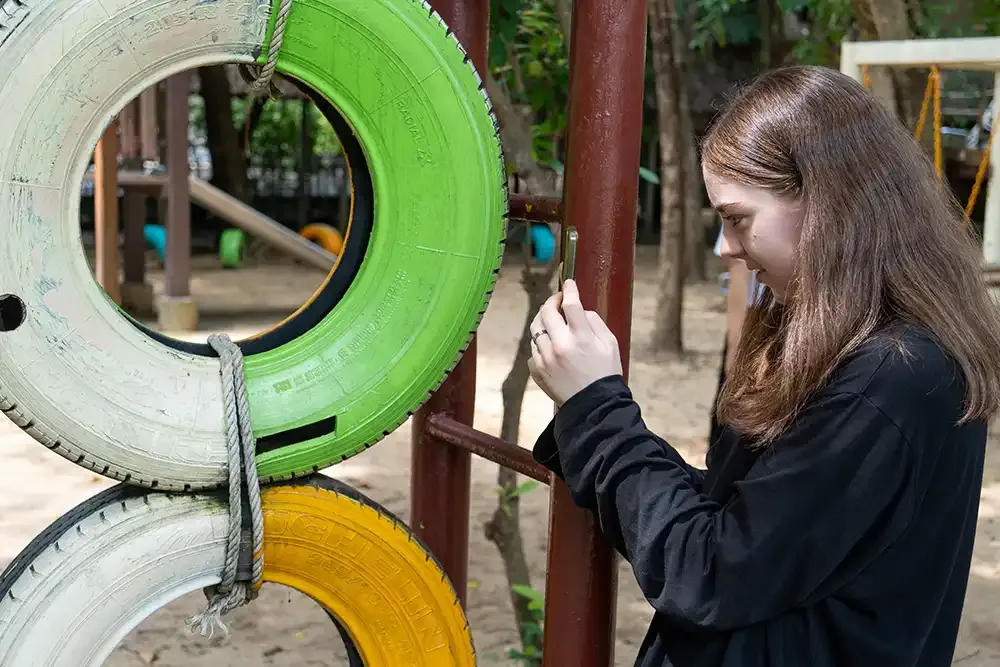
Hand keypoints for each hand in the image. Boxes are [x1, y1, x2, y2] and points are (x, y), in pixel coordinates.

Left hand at [528, 279, 622, 406]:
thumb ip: (594, 322)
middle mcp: (560, 346)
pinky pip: (533, 349)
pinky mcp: (537, 370)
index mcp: (581, 338)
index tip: (569, 283)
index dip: (569, 289)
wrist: (594, 406)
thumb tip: (579, 311)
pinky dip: (540, 343)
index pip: (571, 304)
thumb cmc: (605, 374)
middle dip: (552, 301)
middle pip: (546, 312)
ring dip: (543, 320)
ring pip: (535, 329)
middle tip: (558, 300)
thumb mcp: (610, 344)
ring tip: (552, 320)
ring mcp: (545, 358)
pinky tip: (550, 345)